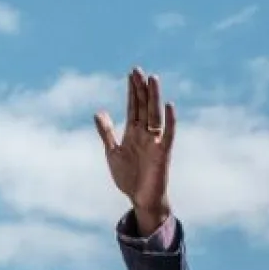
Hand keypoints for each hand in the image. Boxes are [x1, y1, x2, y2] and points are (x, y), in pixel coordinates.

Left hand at [95, 67, 175, 235]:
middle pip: (144, 106)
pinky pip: (168, 134)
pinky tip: (169, 106)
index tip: (131, 73)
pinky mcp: (163, 153)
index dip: (132, 90)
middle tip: (138, 69)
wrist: (140, 200)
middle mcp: (146, 133)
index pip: (134, 106)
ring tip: (152, 79)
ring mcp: (155, 142)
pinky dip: (170, 121)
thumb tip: (99, 111)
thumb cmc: (128, 177)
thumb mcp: (112, 152)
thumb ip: (106, 132)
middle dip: (141, 89)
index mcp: (133, 133)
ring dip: (154, 97)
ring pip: (155, 115)